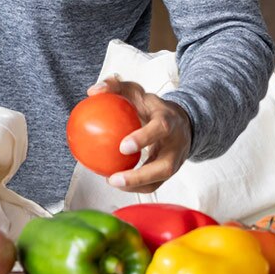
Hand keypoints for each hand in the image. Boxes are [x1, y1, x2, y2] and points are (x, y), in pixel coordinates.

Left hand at [87, 76, 193, 193]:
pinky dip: (136, 187)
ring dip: (135, 186)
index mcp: (170, 121)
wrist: (181, 121)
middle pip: (165, 167)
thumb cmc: (152, 107)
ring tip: (111, 182)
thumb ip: (115, 87)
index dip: (143, 138)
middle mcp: (176, 144)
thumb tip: (93, 91)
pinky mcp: (170, 172)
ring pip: (160, 180)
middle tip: (114, 178)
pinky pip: (154, 184)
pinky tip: (115, 181)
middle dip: (141, 176)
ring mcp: (176, 161)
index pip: (161, 128)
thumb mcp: (136, 92)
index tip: (123, 147)